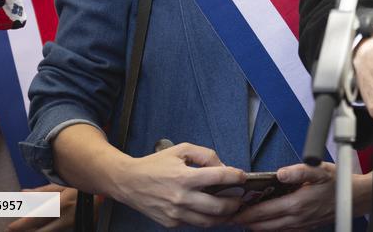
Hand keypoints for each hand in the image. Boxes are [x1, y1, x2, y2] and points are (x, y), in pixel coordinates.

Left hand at [7, 184, 76, 231]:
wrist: (102, 198)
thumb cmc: (80, 188)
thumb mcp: (62, 186)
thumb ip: (42, 191)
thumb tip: (23, 193)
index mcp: (57, 205)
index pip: (34, 218)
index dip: (20, 224)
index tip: (9, 227)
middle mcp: (61, 218)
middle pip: (38, 230)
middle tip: (10, 231)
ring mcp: (67, 226)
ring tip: (24, 231)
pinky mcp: (71, 229)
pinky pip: (54, 231)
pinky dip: (44, 230)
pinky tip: (38, 229)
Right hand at [112, 142, 246, 227]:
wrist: (128, 182)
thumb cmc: (155, 164)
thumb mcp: (181, 150)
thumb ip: (205, 155)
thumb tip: (223, 166)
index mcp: (184, 177)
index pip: (219, 178)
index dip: (236, 177)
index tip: (243, 177)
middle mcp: (181, 198)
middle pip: (219, 206)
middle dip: (235, 203)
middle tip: (241, 198)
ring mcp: (176, 213)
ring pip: (209, 221)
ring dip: (224, 216)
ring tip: (231, 208)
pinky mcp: (171, 223)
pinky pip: (194, 223)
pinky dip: (206, 219)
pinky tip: (211, 211)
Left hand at [228, 162, 340, 230]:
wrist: (356, 197)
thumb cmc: (338, 182)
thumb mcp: (321, 170)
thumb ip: (300, 171)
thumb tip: (282, 173)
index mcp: (296, 204)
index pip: (263, 212)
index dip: (244, 213)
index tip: (231, 211)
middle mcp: (296, 218)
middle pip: (263, 225)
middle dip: (244, 222)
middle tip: (228, 217)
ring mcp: (300, 225)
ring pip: (271, 231)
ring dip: (255, 226)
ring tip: (241, 220)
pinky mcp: (305, 228)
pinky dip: (269, 229)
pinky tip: (263, 224)